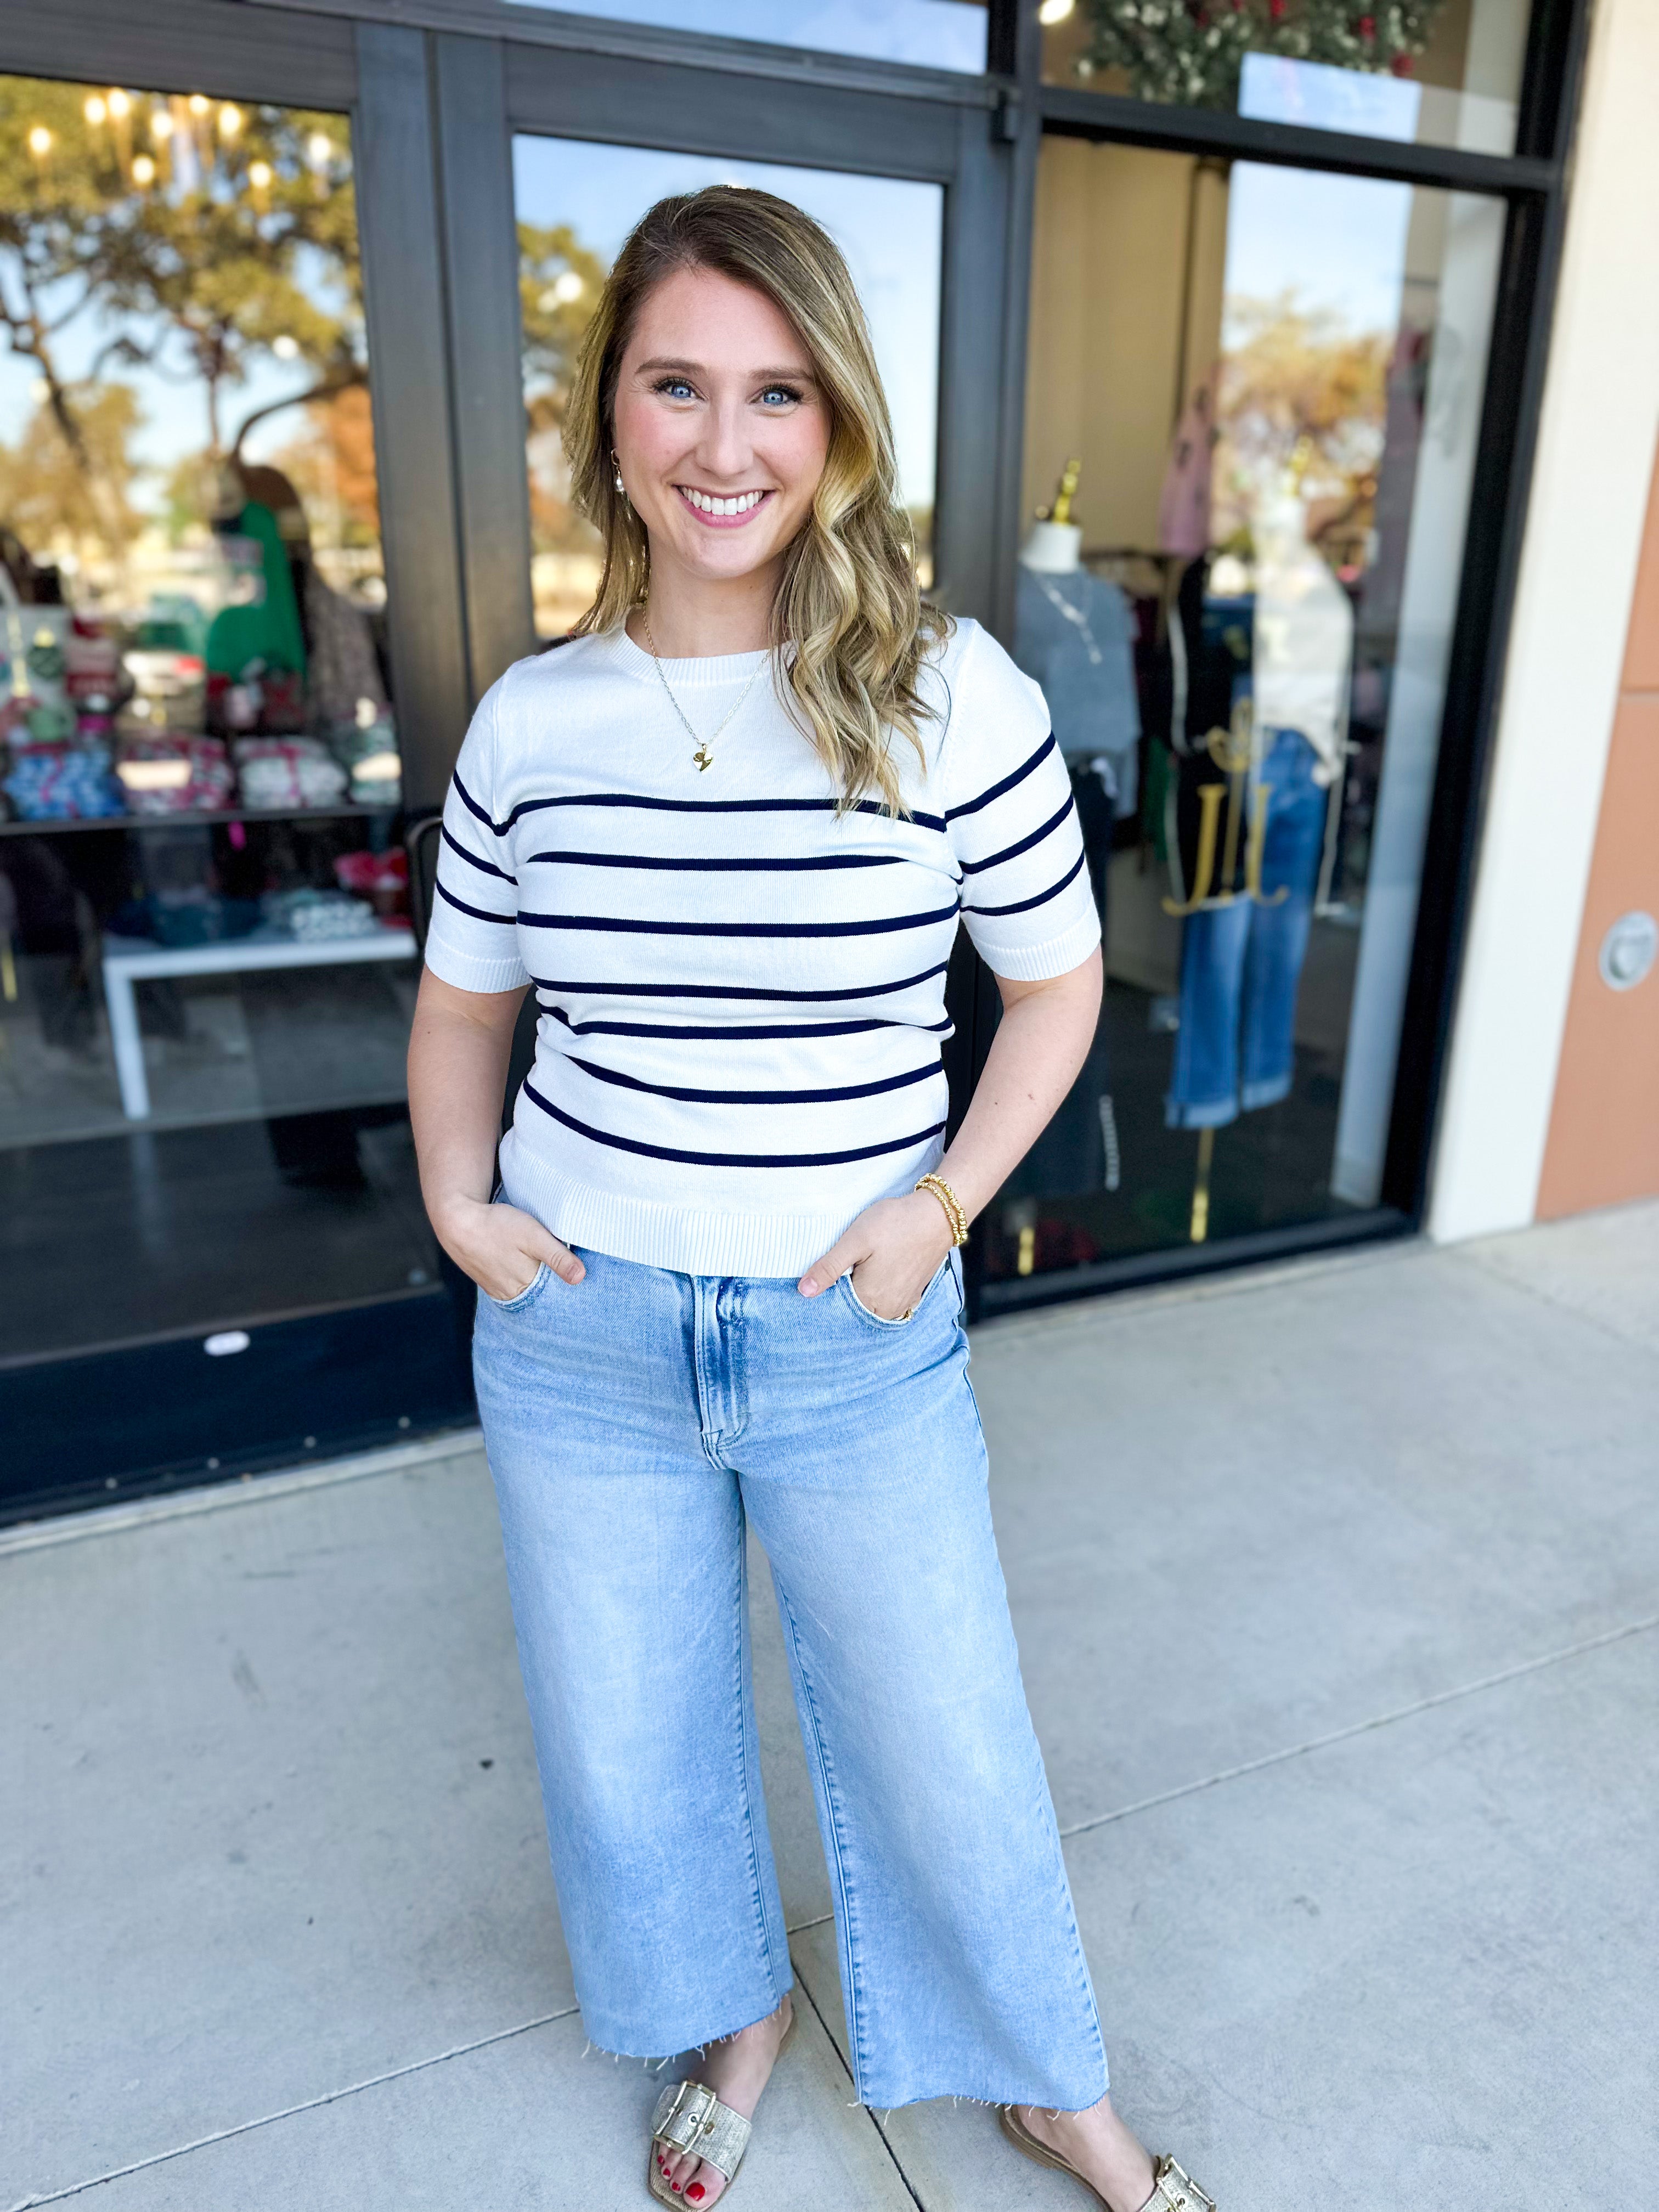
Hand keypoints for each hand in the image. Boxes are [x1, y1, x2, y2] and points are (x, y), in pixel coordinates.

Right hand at [431, 1194, 584, 1300]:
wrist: (457, 1221)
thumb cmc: (496, 1226)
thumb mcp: (533, 1236)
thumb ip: (557, 1257)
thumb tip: (580, 1278)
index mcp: (526, 1287)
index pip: (556, 1295)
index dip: (567, 1283)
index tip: (578, 1275)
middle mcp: (512, 1294)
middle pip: (541, 1293)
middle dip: (554, 1284)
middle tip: (566, 1267)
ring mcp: (499, 1289)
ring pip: (527, 1289)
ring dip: (537, 1280)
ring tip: (545, 1265)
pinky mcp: (490, 1280)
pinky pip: (512, 1285)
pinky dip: (522, 1278)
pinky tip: (525, 1266)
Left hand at [798, 1192, 953, 1319]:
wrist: (938, 1215)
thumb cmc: (894, 1224)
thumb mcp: (855, 1241)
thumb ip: (829, 1268)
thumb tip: (803, 1291)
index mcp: (869, 1300)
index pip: (836, 1309)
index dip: (826, 1293)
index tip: (823, 1275)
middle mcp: (887, 1309)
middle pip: (855, 1310)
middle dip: (844, 1295)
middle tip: (843, 1267)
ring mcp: (903, 1304)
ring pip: (872, 1307)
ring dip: (862, 1294)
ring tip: (859, 1269)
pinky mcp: (914, 1294)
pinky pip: (889, 1302)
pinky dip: (879, 1293)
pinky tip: (877, 1273)